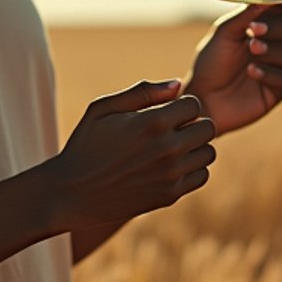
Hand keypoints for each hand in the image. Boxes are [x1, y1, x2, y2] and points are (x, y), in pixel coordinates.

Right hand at [49, 80, 215, 230]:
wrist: (72, 193)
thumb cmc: (85, 145)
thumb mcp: (103, 108)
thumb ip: (141, 92)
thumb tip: (177, 85)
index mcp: (151, 123)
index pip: (194, 104)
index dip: (181, 104)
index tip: (165, 111)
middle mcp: (166, 149)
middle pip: (207, 127)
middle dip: (193, 123)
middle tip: (172, 128)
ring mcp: (170, 175)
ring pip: (208, 152)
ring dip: (195, 146)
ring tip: (172, 146)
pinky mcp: (170, 195)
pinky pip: (201, 175)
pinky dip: (192, 168)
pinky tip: (170, 165)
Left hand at [183, 3, 281, 135]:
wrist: (200, 98)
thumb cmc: (210, 62)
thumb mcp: (224, 33)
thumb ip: (247, 13)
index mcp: (261, 27)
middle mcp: (273, 45)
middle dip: (277, 29)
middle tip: (253, 31)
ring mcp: (277, 69)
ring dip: (272, 51)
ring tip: (251, 50)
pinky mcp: (277, 91)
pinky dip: (270, 74)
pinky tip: (251, 71)